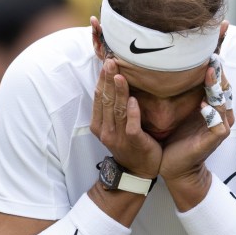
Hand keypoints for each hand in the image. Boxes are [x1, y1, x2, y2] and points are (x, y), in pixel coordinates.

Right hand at [90, 58, 161, 178]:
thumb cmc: (129, 146)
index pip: (99, 99)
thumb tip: (114, 83)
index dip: (102, 80)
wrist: (137, 172)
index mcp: (99, 126)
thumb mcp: (114, 127)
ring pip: (118, 110)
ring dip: (119, 91)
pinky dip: (132, 112)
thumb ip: (113, 110)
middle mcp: (106, 131)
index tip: (106, 63)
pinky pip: (131, 126)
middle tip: (111, 62)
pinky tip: (133, 99)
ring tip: (120, 75)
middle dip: (108, 80)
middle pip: (106, 101)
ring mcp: (119, 138)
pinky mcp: (134, 142)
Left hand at [160, 58, 232, 187]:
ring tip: (209, 71)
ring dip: (216, 86)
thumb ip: (177, 90)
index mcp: (211, 102)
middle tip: (211, 52)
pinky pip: (218, 123)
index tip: (215, 38)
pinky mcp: (214, 138)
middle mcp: (220, 111)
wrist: (173, 166)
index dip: (217, 60)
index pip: (217, 77)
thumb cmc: (174, 136)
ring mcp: (219, 125)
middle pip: (223, 85)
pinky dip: (211, 113)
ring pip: (223, 101)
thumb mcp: (175, 109)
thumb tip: (165, 65)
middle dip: (218, 68)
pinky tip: (203, 104)